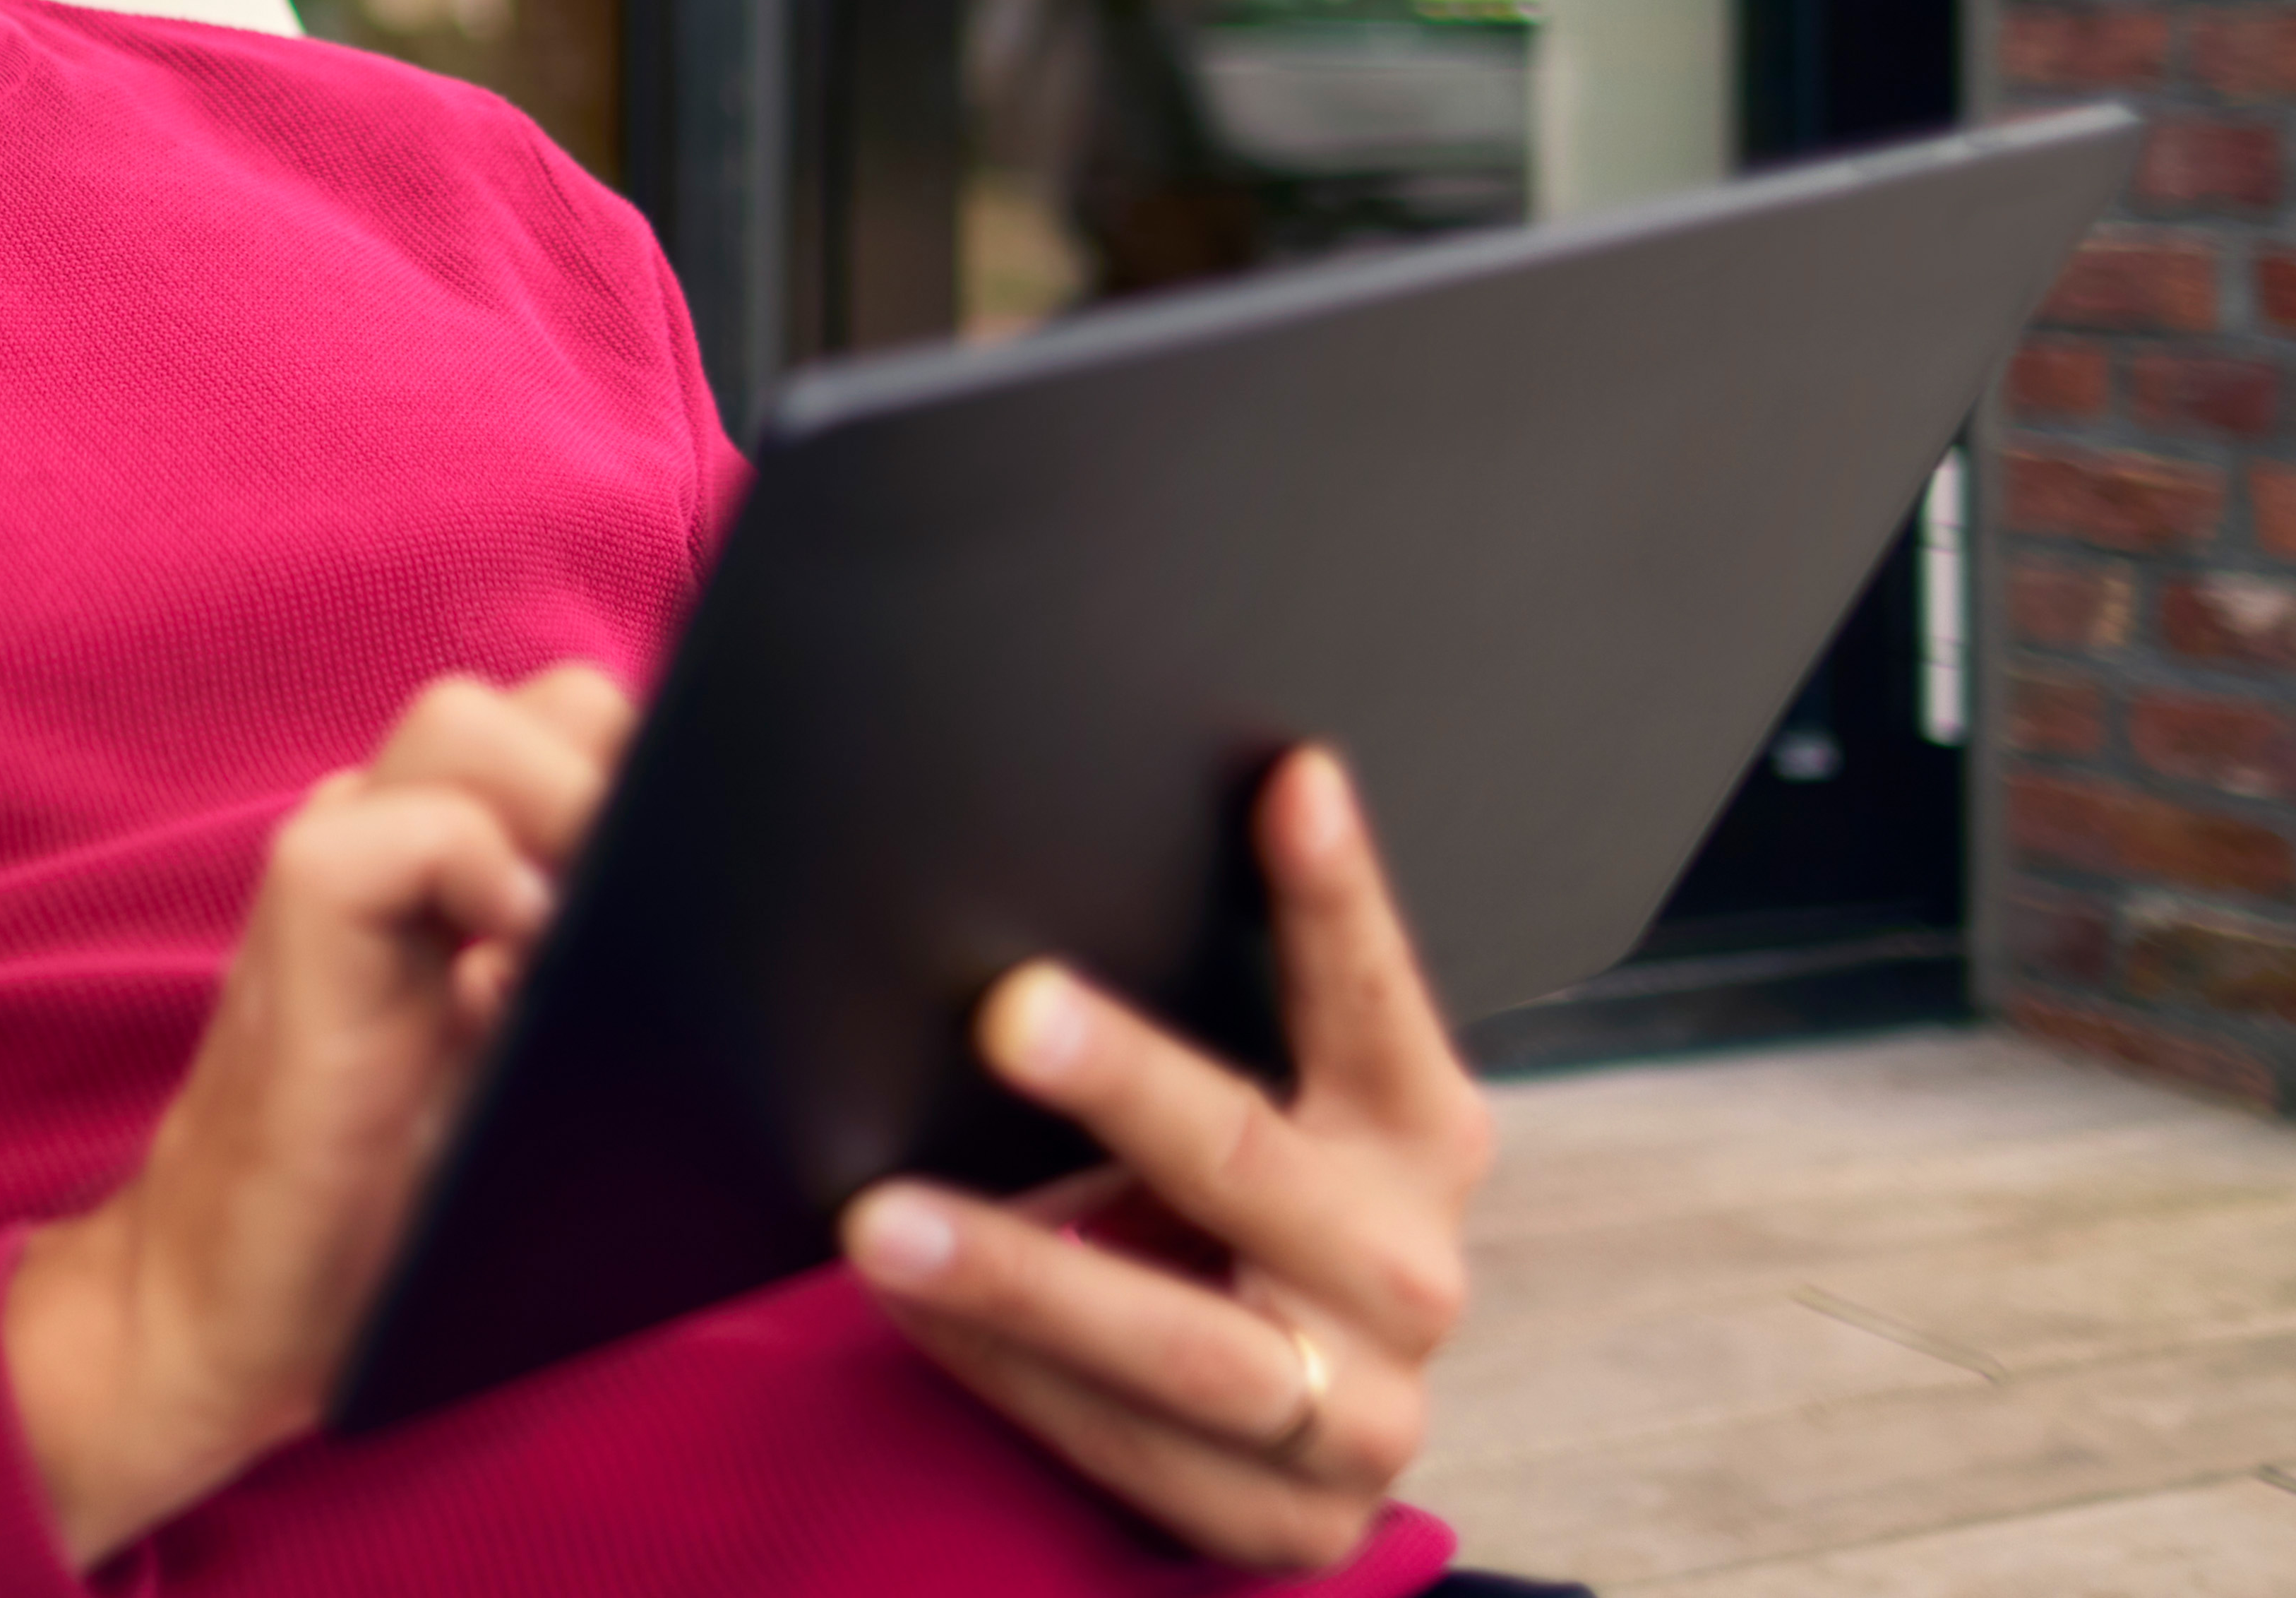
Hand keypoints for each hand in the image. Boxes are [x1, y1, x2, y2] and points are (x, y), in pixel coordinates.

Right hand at [2, 664, 631, 1563]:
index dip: (657, 769)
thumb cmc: (395, 1208)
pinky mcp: (293, 921)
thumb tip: (720, 912)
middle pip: (539, 701)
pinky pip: (387, 831)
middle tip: (665, 896)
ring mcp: (336, 862)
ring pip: (459, 722)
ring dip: (556, 801)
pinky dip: (469, 867)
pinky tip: (515, 963)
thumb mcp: (533, 1080)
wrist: (236, 1303)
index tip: (716, 862)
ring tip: (602, 920)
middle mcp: (397, 833)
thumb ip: (591, 977)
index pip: (583, 726)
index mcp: (464, 859)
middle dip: (620, 772)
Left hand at [838, 747, 1491, 1572]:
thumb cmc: (1247, 1211)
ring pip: (1180, 1344)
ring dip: (1020, 1274)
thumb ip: (1217, 1002)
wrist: (1305, 1421)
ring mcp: (1360, 1410)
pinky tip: (909, 1309)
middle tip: (1005, 1007)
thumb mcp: (1270, 1103)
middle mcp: (1407, 1269)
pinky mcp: (1285, 1518)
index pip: (1375, 999)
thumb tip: (1072, 856)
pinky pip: (1121, 1442)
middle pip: (1252, 1165)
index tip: (1290, 777)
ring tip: (878, 1219)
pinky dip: (1004, 1372)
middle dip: (1125, 1084)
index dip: (1338, 895)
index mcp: (1417, 1134)